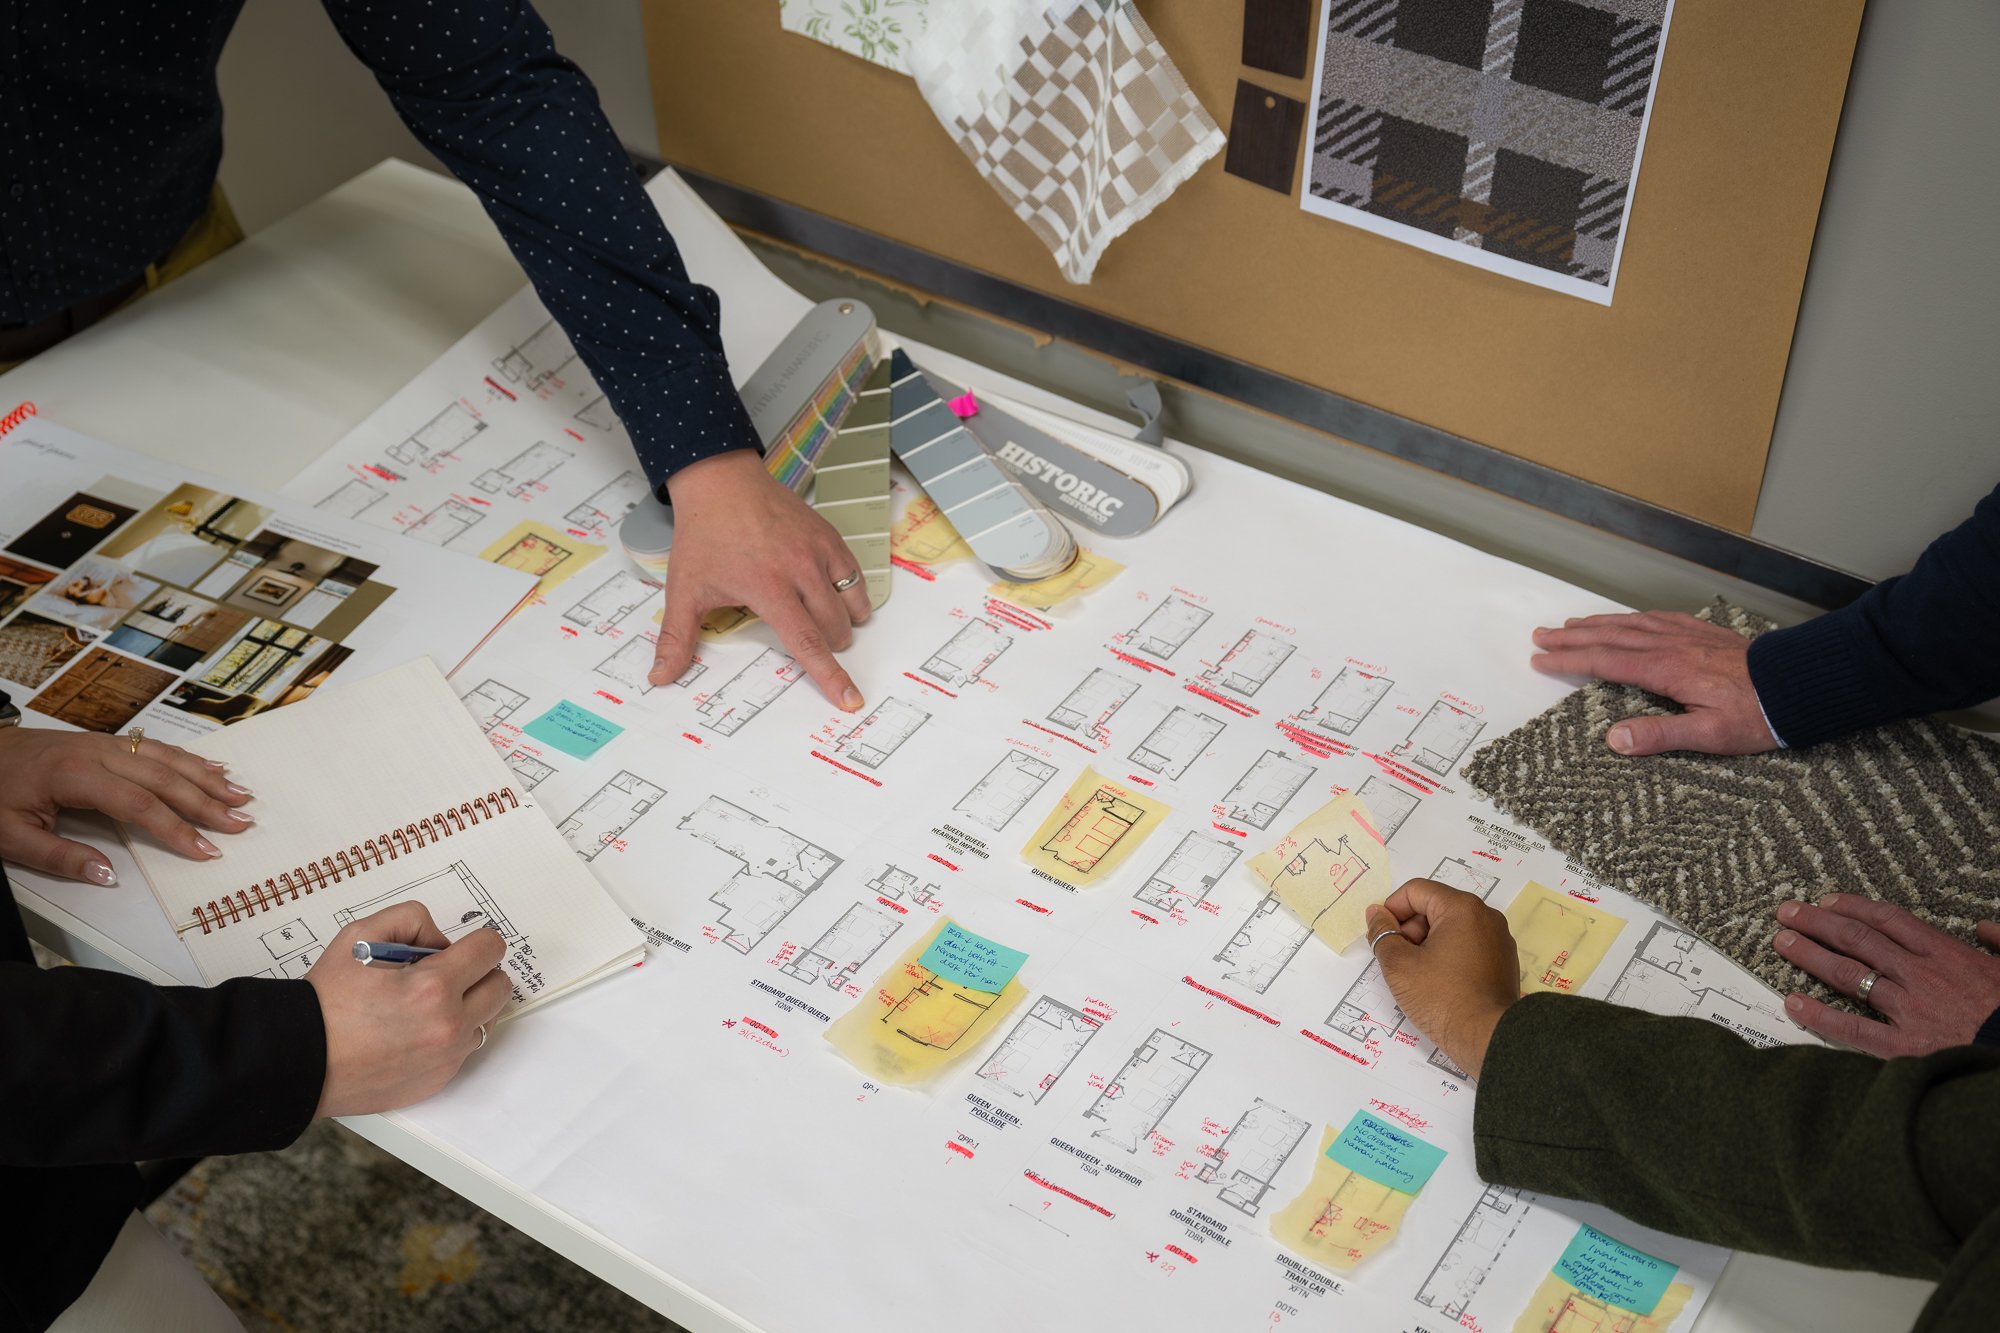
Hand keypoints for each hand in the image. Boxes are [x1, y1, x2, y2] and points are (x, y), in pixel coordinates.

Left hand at [0, 728, 253, 883]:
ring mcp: (104, 743)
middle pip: (163, 777)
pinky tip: (212, 767)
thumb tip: (107, 876)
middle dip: (206, 802)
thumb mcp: (9, 835)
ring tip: (239, 795)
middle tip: (240, 823)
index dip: (175, 829)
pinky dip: (189, 758)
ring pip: (166, 757)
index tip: (204, 850)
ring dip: (206, 777)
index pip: (138, 804)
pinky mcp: (105, 741)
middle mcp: (96, 753)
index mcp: (74, 776)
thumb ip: (59, 857)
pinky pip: (156, 747)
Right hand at [307, 902, 509, 1117]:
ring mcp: (446, 1058)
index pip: (491, 950)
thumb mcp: (361, 935)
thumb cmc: (326, 1001)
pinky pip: (465, 1050)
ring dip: (468, 1005)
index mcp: (434, 987)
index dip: (477, 941)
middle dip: (478, 972)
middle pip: (500, 986)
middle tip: (445, 973)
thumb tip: (443, 941)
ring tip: (427, 1003)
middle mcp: (448, 1026)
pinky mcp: (437, 1081)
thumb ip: (412, 921)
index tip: (462, 947)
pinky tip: (415, 1030)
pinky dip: (450, 1036)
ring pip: (487, 1020)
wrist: (300, 1059)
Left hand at [648, 449, 871, 709]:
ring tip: (826, 622)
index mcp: (767, 588)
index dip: (830, 676)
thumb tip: (660, 677)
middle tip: (813, 643)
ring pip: (849, 603)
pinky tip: (835, 595)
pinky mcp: (828, 535)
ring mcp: (818, 550)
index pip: (806, 643)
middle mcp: (799, 570)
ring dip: (843, 623)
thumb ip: (676, 638)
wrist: (720, 481)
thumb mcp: (685, 589)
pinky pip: (854, 575)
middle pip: (832, 628)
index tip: (850, 699)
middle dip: (829, 646)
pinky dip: (850, 593)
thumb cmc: (703, 535)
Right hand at [1365, 879, 1521, 1077]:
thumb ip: (1382, 933)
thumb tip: (1377, 914)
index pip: (1415, 891)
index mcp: (1462, 908)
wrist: (1488, 1039)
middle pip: (1434, 908)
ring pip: (1451, 929)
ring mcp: (1498, 940)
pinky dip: (1448, 957)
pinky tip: (1438, 985)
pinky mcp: (1503, 962)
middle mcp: (1485, 917)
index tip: (1381, 937)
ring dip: (1427, 945)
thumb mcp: (1399, 965)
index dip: (1391, 911)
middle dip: (1410, 930)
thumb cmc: (1443, 999)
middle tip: (1397, 961)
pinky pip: (1468, 947)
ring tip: (1416, 976)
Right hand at [1529, 611, 1777, 755]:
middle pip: (1610, 636)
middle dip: (1571, 636)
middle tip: (1540, 635)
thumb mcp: (1709, 736)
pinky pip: (1657, 617)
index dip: (1569, 660)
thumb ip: (1660, 735)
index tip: (1540, 659)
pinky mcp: (1702, 632)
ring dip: (1596, 623)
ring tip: (1571, 623)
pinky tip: (1627, 618)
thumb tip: (1614, 739)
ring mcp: (1686, 634)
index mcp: (1666, 669)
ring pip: (1630, 623)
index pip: (1604, 662)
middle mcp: (1670, 645)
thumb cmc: (1756, 716)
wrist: (1798, 683)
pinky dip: (1631, 617)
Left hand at [1772, 893, 1999, 1056]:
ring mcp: (1910, 1010)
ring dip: (1811, 956)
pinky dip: (1820, 1015)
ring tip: (1781, 942)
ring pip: (1850, 974)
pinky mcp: (1905, 1047)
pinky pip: (1853, 1029)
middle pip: (1858, 939)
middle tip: (1787, 913)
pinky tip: (1793, 1003)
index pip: (1889, 920)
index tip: (1826, 900)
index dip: (1853, 907)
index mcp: (1948, 955)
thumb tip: (1987, 927)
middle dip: (1818, 922)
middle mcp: (1921, 976)